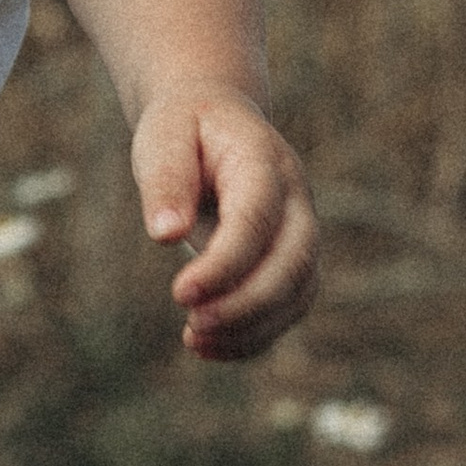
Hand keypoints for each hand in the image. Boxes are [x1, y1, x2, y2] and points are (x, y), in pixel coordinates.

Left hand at [132, 86, 319, 359]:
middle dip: (246, 304)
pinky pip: (288, 308)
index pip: (257, 219)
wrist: (214, 118)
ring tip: (194, 340)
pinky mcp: (290, 261)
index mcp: (264, 161)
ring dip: (252, 327)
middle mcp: (296, 200)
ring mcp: (301, 232)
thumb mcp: (163, 136)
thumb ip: (166, 179)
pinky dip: (253, 336)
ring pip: (298, 293)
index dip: (225, 263)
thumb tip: (166, 235)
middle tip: (193, 326)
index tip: (180, 293)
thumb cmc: (184, 128)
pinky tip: (206, 347)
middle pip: (293, 262)